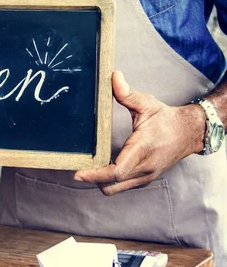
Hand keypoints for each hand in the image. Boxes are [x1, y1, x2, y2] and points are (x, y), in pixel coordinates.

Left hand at [74, 71, 205, 195]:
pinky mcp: (144, 180)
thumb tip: (114, 77)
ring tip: (87, 168)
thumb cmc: (167, 119)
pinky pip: (122, 187)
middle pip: (112, 185)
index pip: (117, 171)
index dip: (96, 174)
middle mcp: (144, 168)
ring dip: (99, 182)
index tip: (78, 173)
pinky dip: (109, 182)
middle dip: (92, 180)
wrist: (190, 133)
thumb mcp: (147, 104)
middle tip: (76, 169)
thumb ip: (128, 93)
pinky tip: (100, 169)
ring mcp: (145, 177)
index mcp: (143, 149)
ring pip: (115, 189)